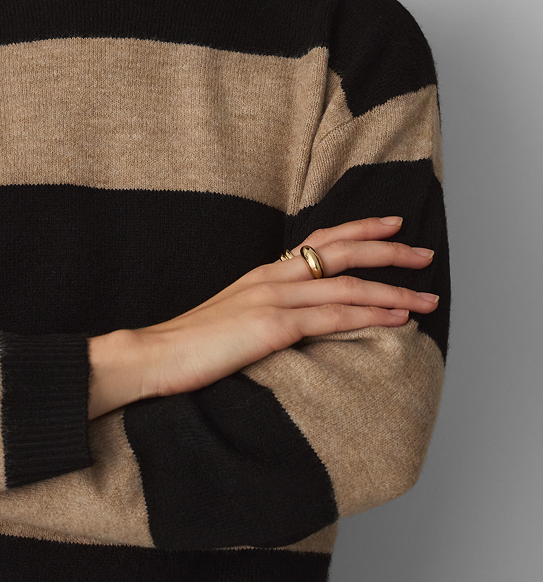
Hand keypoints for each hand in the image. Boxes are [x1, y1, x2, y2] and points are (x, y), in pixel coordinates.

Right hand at [89, 216, 437, 416]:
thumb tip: (294, 323)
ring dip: (394, 290)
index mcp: (262, 273)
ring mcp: (272, 298)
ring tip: (427, 298)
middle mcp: (271, 276)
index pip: (319, 240)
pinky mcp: (272, 326)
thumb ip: (264, 312)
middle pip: (341, 251)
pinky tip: (397, 318)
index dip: (359, 229)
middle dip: (388, 251)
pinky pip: (332, 315)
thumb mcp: (232, 319)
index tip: (392, 226)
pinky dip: (370, 314)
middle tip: (424, 255)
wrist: (153, 355)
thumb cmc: (189, 345)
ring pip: (347, 284)